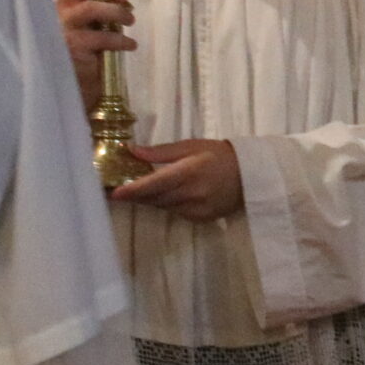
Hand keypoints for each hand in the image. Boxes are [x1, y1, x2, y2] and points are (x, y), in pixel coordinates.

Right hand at [58, 0, 135, 112]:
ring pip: (91, 8)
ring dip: (118, 11)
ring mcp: (64, 28)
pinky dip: (121, 39)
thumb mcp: (101, 16)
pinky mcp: (72, 48)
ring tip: (130, 21)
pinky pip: (101, 37)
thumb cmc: (88, 46)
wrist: (77, 84)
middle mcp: (61, 9)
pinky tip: (129, 45)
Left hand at [113, 138, 244, 220]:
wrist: (250, 176)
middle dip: (135, 195)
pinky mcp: (200, 219)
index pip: (154, 184)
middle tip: (117, 189)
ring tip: (137, 190)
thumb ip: (160, 152)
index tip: (114, 192)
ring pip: (163, 207)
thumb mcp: (191, 146)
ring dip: (149, 199)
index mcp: (189, 172)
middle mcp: (192, 194)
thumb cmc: (219, 155)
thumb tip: (132, 150)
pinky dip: (166, 204)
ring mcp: (197, 210)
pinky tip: (165, 195)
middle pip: (154, 198)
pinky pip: (175, 212)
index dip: (133, 190)